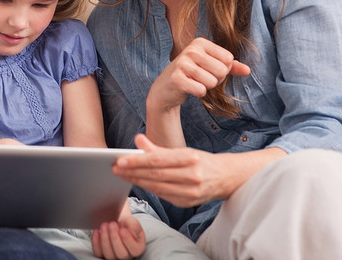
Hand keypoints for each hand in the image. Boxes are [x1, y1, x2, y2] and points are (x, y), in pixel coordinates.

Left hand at [91, 202, 145, 258]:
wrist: (117, 222)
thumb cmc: (126, 224)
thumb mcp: (133, 222)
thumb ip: (134, 227)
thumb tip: (132, 233)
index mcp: (137, 248)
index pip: (135, 250)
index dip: (128, 240)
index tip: (123, 229)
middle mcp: (127, 255)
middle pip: (121, 254)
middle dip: (115, 238)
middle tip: (112, 224)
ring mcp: (114, 256)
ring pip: (109, 254)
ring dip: (105, 239)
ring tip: (104, 225)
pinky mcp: (102, 254)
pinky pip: (98, 253)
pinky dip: (96, 242)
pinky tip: (97, 231)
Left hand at [112, 135, 282, 207]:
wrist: (225, 178)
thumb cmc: (200, 161)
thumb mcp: (182, 149)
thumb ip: (158, 147)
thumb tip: (138, 139)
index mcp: (190, 158)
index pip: (157, 160)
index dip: (137, 160)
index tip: (120, 159)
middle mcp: (192, 175)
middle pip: (155, 174)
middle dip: (132, 171)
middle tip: (115, 168)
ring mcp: (191, 191)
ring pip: (157, 186)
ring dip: (137, 181)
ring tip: (122, 175)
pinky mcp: (188, 202)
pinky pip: (164, 195)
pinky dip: (150, 189)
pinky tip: (138, 183)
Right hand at [148, 37, 249, 113]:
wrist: (166, 88)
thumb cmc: (192, 74)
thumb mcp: (210, 66)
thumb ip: (230, 67)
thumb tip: (248, 70)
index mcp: (200, 43)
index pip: (228, 59)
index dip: (222, 70)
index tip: (208, 69)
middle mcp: (191, 50)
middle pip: (222, 71)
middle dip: (215, 79)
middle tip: (200, 78)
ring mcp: (182, 64)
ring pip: (212, 82)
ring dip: (206, 87)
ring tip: (193, 82)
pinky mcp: (177, 79)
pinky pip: (201, 90)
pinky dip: (198, 93)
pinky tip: (188, 88)